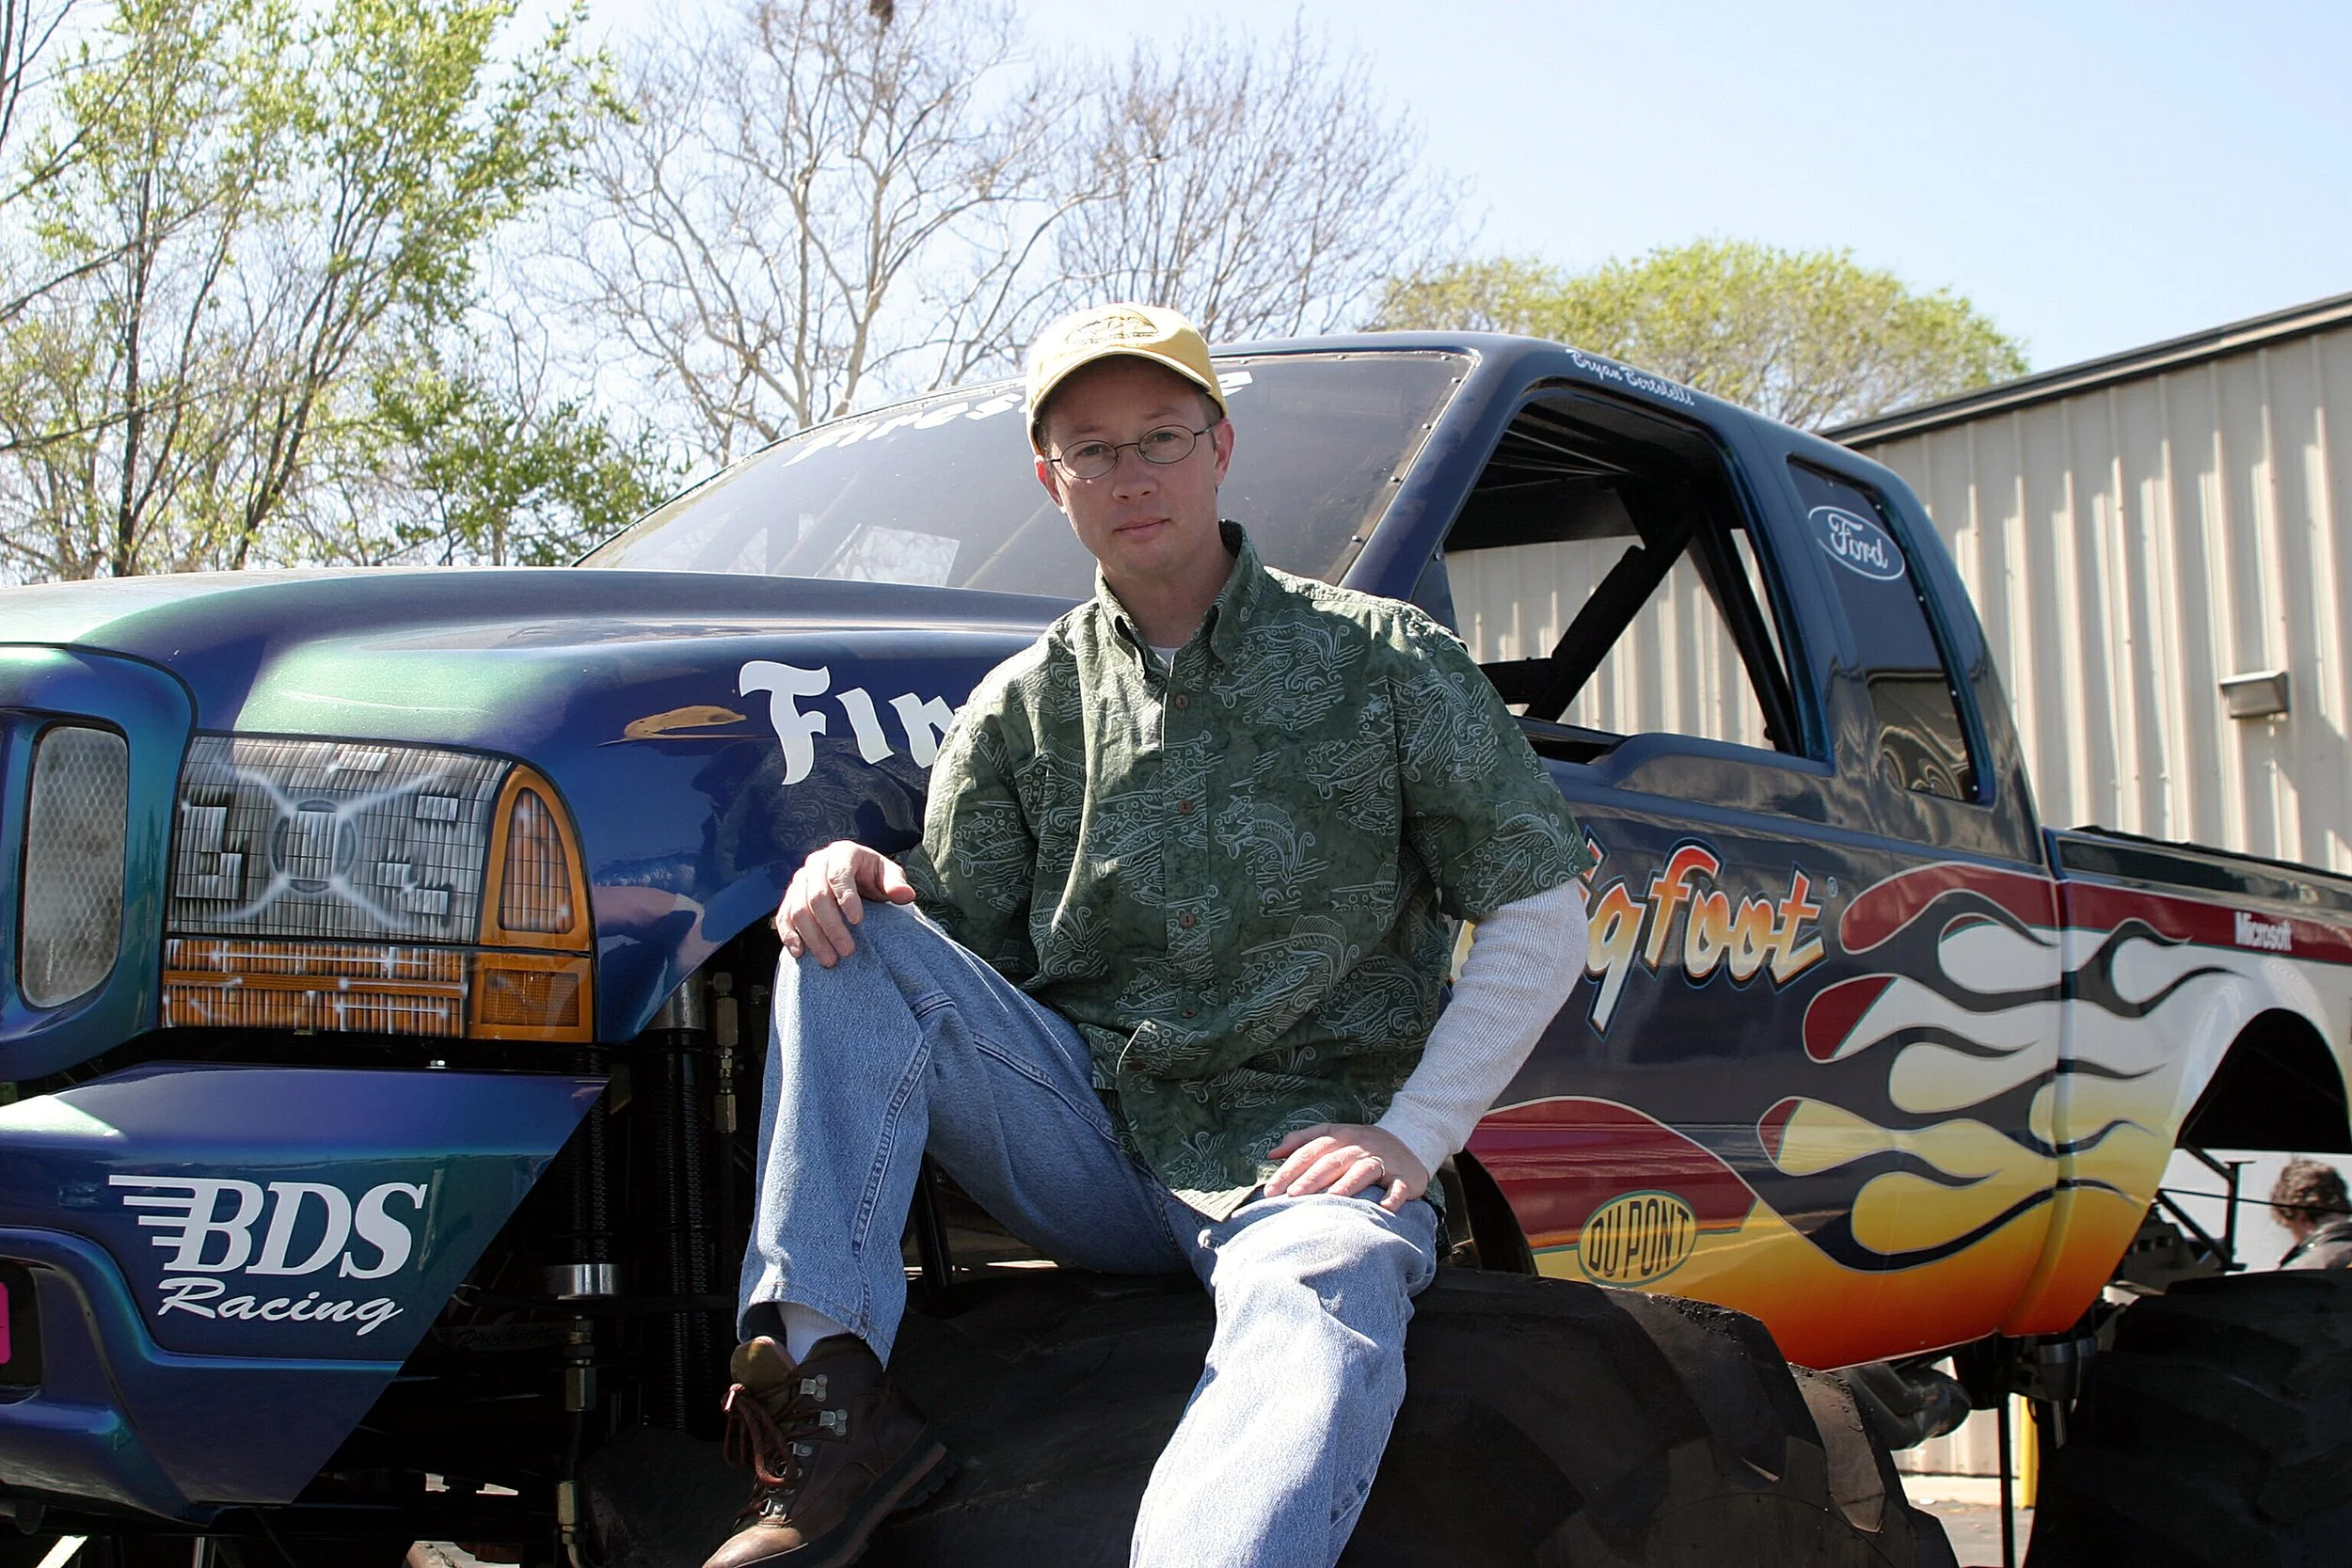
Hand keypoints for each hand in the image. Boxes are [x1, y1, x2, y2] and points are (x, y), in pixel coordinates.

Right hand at [775, 841, 915, 965]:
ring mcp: (799, 881)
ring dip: (812, 937)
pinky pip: (783, 916)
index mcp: (842, 853)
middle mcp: (816, 864)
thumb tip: (906, 895)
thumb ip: (896, 884)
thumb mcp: (888, 875)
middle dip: (831, 926)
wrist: (853, 879)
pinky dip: (790, 935)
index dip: (847, 898)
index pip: (840, 875)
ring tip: (829, 961)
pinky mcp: (789, 898)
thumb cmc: (873, 877)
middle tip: (847, 951)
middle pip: (817, 896)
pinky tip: (801, 953)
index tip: (858, 922)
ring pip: (798, 909)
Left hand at [1264, 1124, 1429, 1213]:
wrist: (1409, 1139)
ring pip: (1363, 1170)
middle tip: (1292, 1196)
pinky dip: (1393, 1196)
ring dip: (1348, 1184)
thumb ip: (1301, 1141)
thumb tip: (1271, 1154)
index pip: (1309, 1151)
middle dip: (1310, 1178)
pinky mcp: (1404, 1176)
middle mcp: (1359, 1146)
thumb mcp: (1332, 1135)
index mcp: (1339, 1137)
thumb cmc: (1360, 1144)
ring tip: (1332, 1198)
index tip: (1271, 1190)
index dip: (1289, 1170)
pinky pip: (1399, 1186)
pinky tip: (1385, 1207)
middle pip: (1332, 1161)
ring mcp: (1382, 1160)